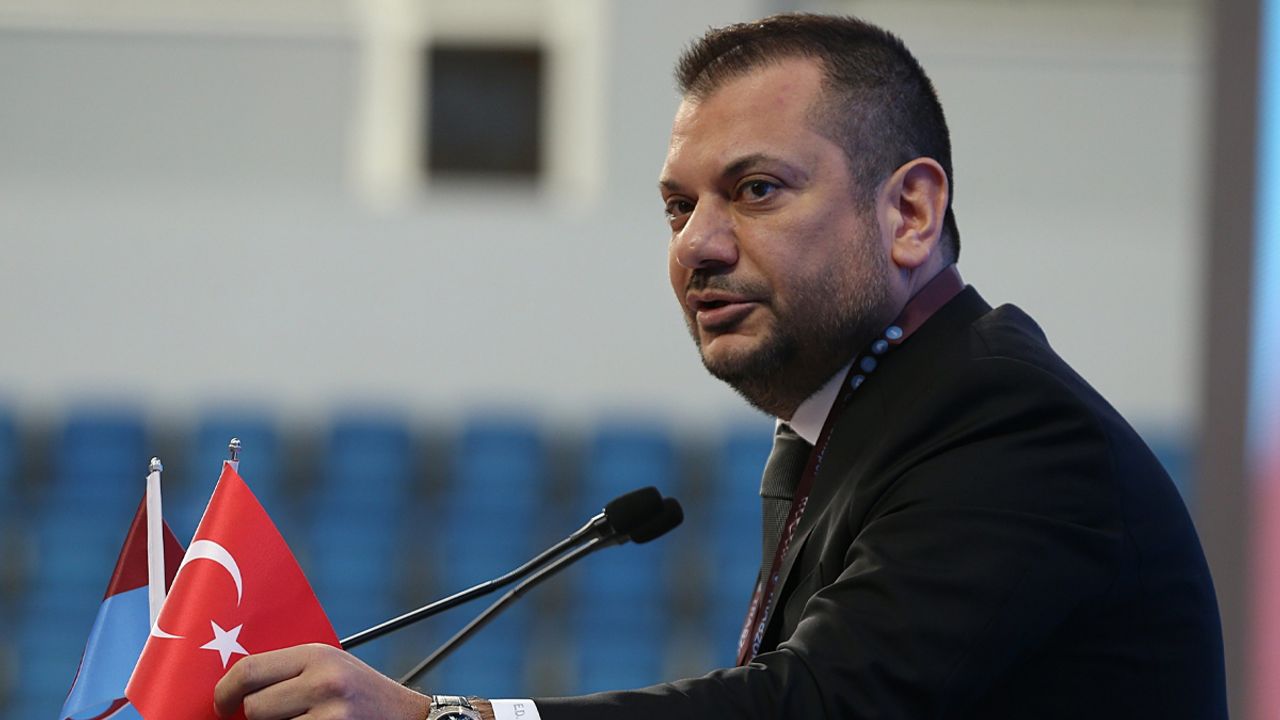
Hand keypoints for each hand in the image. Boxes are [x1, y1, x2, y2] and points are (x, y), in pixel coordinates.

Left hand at [214, 643, 430, 719]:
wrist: (409, 718)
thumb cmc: (361, 694)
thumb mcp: (330, 667)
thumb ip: (289, 673)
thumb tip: (234, 692)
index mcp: (317, 655)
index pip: (248, 671)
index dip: (224, 692)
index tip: (221, 706)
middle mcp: (324, 682)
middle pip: (254, 708)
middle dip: (256, 719)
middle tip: (273, 718)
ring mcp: (331, 716)